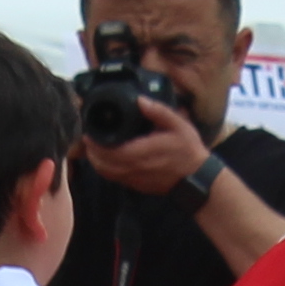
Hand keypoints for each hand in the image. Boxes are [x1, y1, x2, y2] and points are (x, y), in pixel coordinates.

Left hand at [81, 101, 209, 199]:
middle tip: (87, 139)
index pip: (111, 151)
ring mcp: (136, 179)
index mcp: (144, 152)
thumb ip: (158, 111)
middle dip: (91, 152)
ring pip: (107, 173)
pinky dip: (106, 170)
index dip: (95, 144)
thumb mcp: (178, 124)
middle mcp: (137, 168)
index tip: (88, 133)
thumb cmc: (188, 150)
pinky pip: (115, 179)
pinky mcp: (137, 185)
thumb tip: (139, 100)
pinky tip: (105, 159)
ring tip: (92, 148)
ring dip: (96, 162)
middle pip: (104, 164)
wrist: (197, 177)